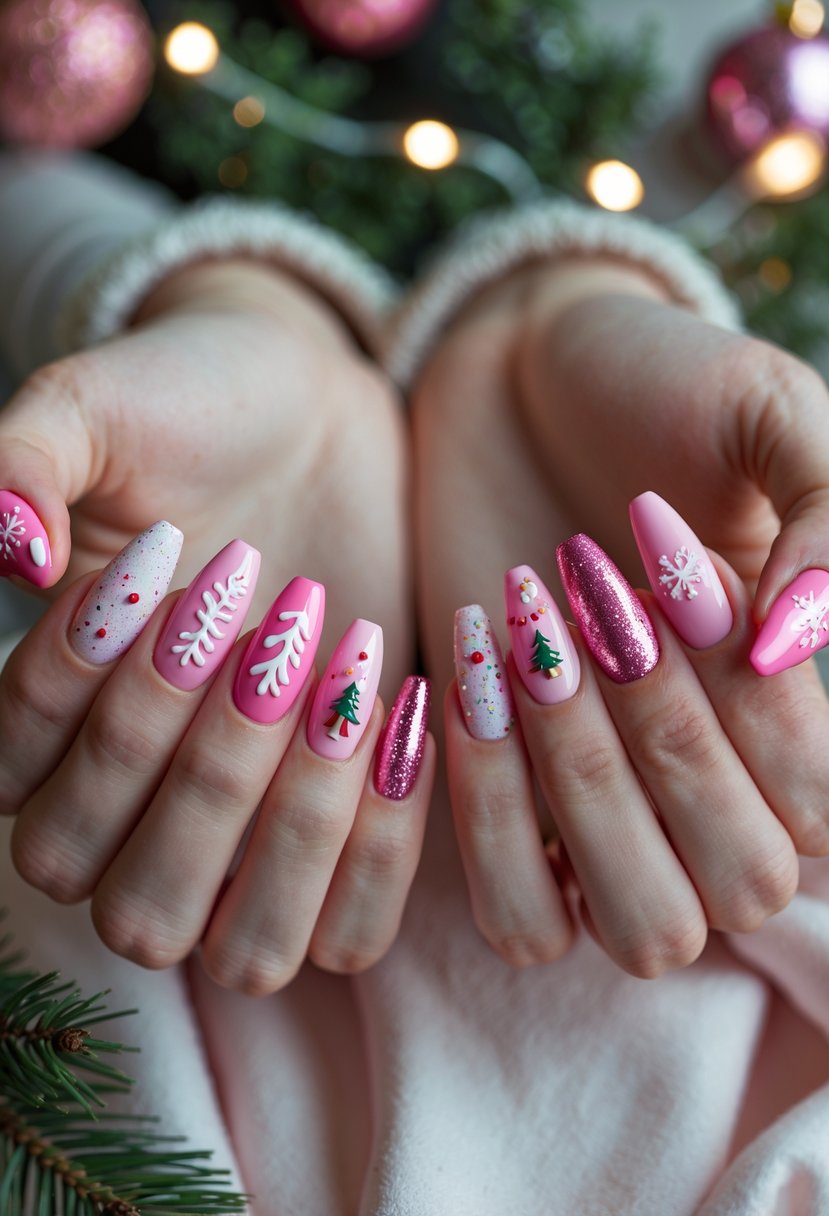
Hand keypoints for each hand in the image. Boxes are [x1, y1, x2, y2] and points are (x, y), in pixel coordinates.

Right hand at [0, 259, 433, 989]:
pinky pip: (349, 930)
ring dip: (296, 828)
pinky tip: (404, 713)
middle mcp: (134, 811)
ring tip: (342, 678)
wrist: (315, 415)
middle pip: (132, 900)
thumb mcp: (95, 408)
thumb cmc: (191, 409)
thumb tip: (11, 553)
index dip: (97, 687)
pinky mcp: (337, 840)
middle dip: (206, 774)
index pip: (26, 778)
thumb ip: (23, 464)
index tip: (186, 552)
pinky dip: (381, 848)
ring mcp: (245, 842)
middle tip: (274, 631)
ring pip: (243, 950)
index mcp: (44, 727)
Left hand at [412, 255, 828, 976]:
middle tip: (597, 609)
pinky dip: (492, 816)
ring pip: (640, 927)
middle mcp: (719, 789)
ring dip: (579, 791)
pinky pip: (521, 912)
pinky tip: (466, 683)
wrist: (517, 383)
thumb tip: (792, 650)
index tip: (676, 579)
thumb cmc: (657, 390)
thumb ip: (827, 518)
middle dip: (665, 748)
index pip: (820, 810)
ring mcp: (613, 816)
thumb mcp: (767, 415)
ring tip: (528, 645)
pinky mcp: (512, 813)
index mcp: (801, 712)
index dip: (761, 721)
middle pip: (737, 885)